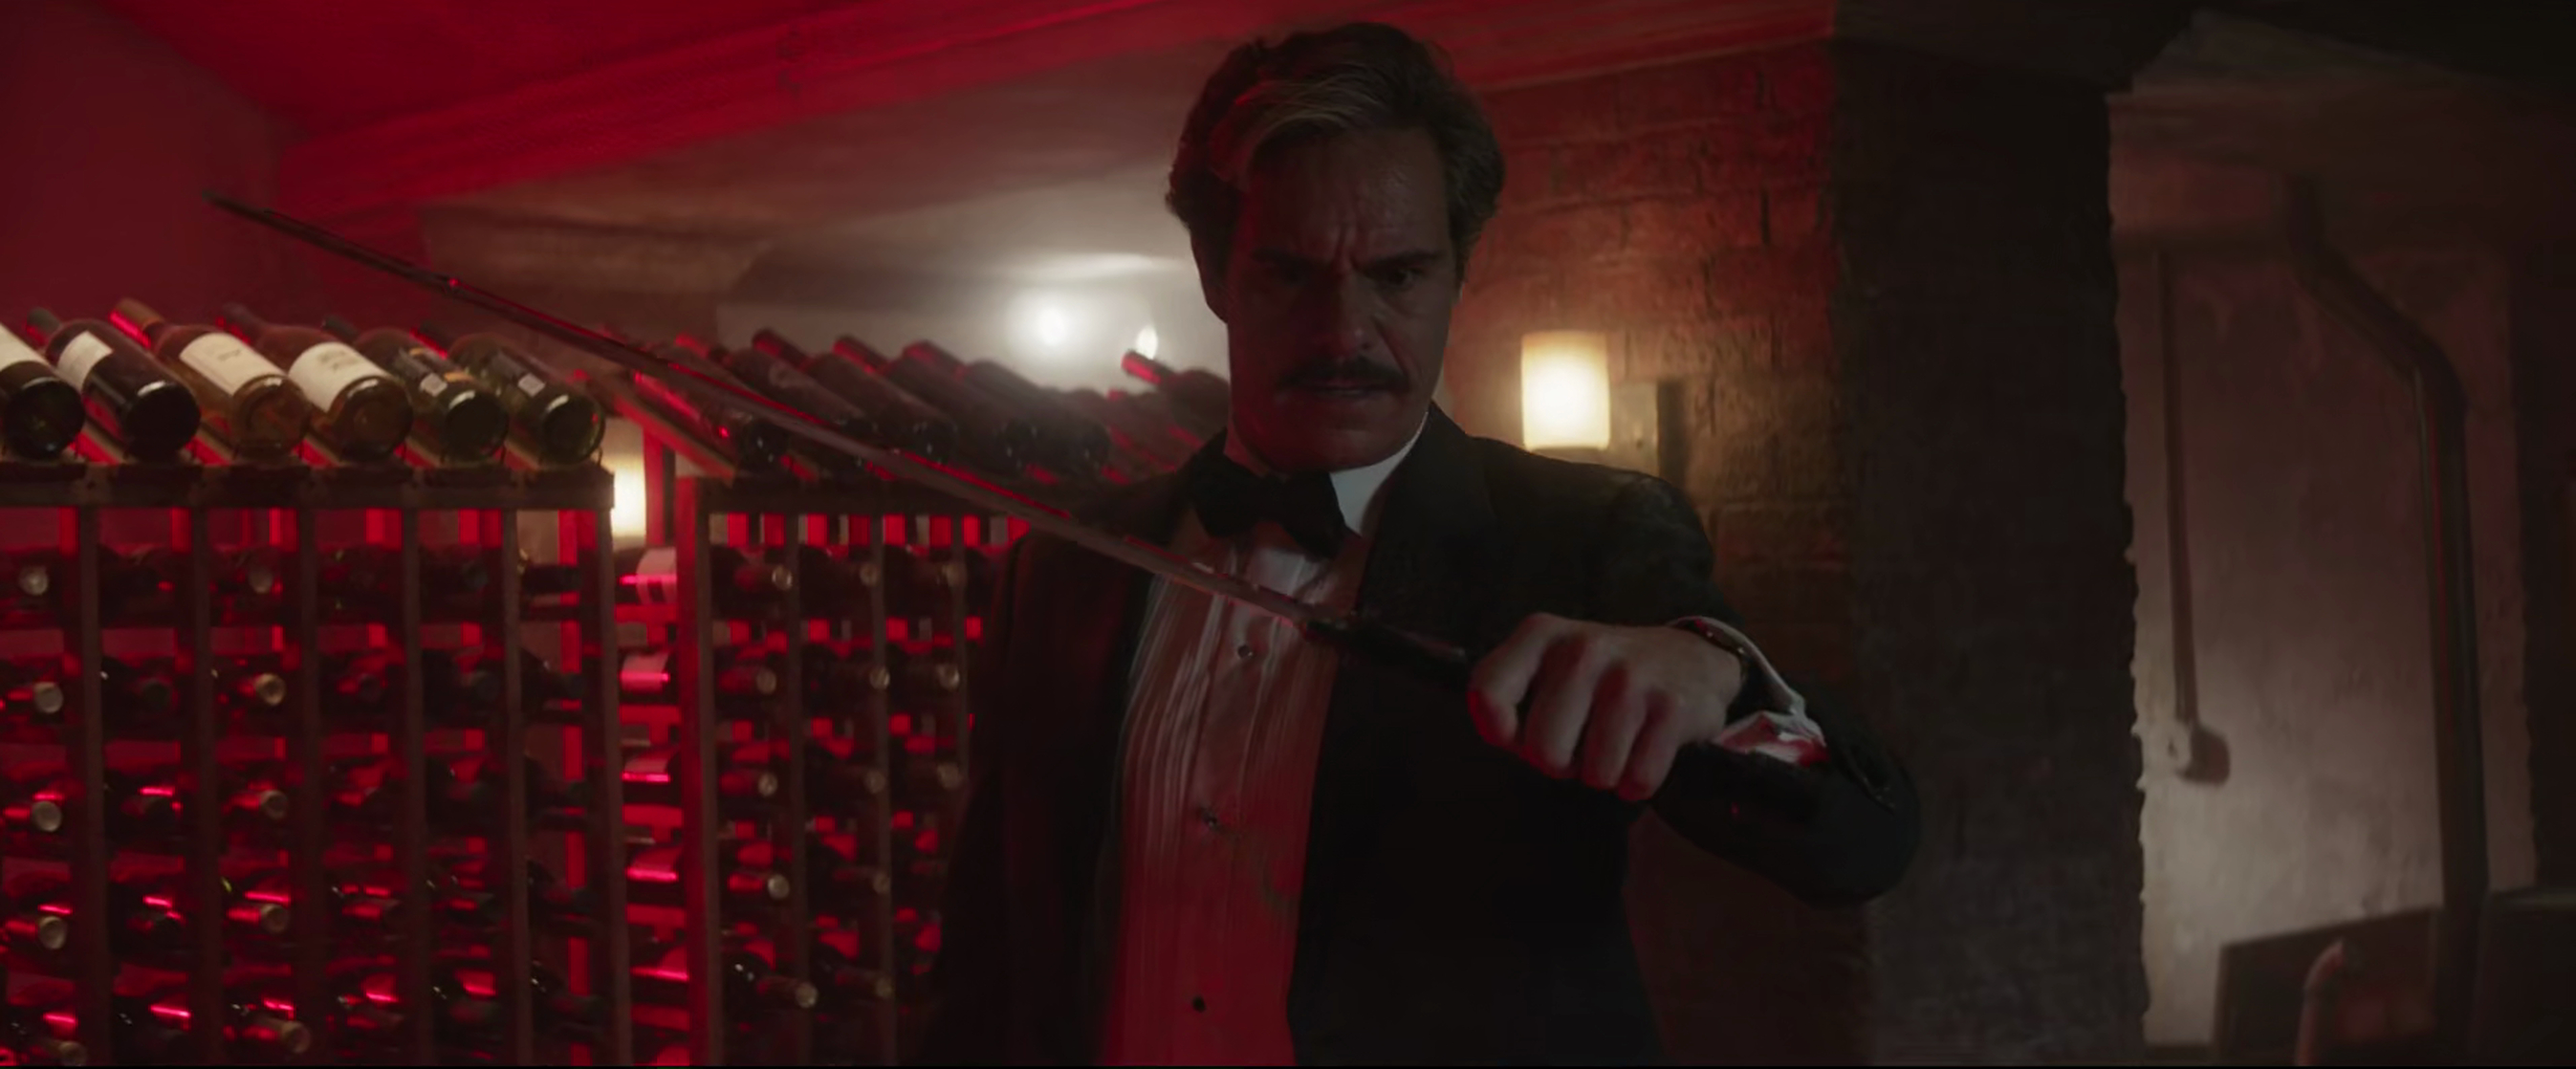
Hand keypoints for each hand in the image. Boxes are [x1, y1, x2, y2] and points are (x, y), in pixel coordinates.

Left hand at [1468, 613, 1744, 800]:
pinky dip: (1638, 781)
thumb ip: (1509, 696)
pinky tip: (1644, 751)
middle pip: (1543, 751)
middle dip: (1562, 761)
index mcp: (1541, 635)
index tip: (1514, 736)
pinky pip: (1638, 778)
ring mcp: (1630, 677)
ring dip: (1604, 771)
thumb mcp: (1550, 665)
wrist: (1690, 659)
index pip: (1487, 691)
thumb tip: (1494, 729)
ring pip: (1595, 772)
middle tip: (1582, 739)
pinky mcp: (1672, 707)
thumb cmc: (1602, 676)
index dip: (1497, 730)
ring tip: (1616, 741)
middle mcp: (1583, 650)